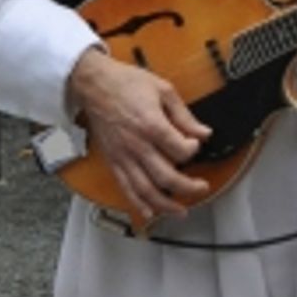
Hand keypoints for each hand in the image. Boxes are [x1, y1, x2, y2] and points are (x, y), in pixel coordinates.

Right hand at [67, 47, 210, 218]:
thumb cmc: (125, 83)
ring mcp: (123, 156)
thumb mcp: (162, 90)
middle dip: (189, 188)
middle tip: (202, 188)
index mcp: (151, 125)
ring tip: (181, 211)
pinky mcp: (113, 162)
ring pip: (146, 190)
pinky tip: (150, 212)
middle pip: (167, 178)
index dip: (194, 150)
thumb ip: (184, 115)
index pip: (181, 151)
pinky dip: (138, 204)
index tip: (196, 145)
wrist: (93, 84)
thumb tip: (203, 133)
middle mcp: (137, 145)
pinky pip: (126, 188)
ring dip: (166, 205)